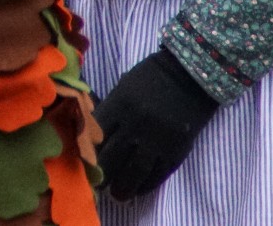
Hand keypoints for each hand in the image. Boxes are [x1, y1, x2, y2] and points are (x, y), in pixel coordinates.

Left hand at [95, 49, 219, 198]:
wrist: (189, 76)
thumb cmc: (150, 78)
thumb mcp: (123, 87)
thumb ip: (109, 109)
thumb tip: (90, 130)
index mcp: (119, 105)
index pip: (96, 135)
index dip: (87, 152)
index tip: (83, 162)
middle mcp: (135, 125)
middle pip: (112, 157)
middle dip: (102, 175)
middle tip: (97, 185)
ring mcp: (157, 140)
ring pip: (135, 171)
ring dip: (124, 187)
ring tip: (118, 196)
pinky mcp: (176, 150)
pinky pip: (158, 174)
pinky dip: (147, 185)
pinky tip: (139, 190)